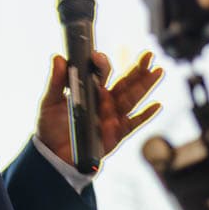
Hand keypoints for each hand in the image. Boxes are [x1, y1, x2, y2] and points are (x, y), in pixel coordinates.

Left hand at [36, 51, 162, 164]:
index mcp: (90, 91)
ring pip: (132, 99)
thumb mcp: (50, 101)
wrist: (52, 154)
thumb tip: (58, 57)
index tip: (97, 57)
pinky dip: (145, 116)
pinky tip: (156, 105)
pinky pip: (133, 124)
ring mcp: (112, 118)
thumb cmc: (51, 126)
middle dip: (138, 69)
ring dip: (146, 86)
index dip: (102, 64)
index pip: (102, 73)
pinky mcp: (115, 135)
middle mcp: (105, 102)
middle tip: (149, 55)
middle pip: (125, 83)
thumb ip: (56, 81)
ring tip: (158, 71)